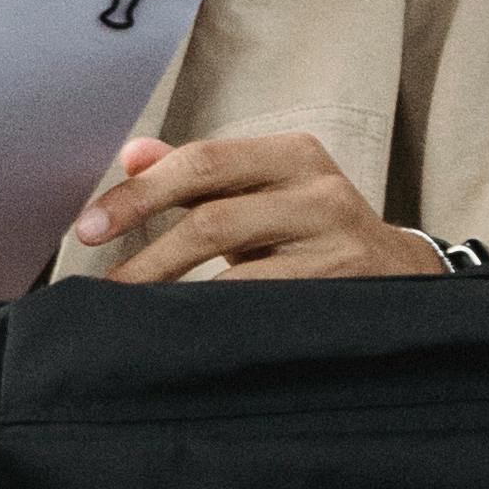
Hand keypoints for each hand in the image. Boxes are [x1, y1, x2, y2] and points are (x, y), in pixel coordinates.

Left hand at [74, 130, 440, 287]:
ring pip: (237, 272)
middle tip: (102, 288)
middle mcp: (318, 190)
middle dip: (146, 255)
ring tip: (133, 316)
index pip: (200, 162)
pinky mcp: (344, 293)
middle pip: (212, 216)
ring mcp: (335, 243)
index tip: (86, 228)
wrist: (401, 275)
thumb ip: (198, 173)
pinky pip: (266, 310)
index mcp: (291, 154)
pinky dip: (218, 322)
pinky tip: (187, 335)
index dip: (137, 196)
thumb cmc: (312, 230)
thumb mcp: (262, 190)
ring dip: (174, 297)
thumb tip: (131, 154)